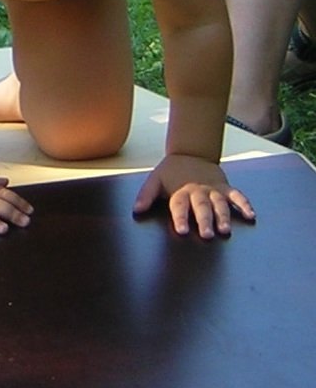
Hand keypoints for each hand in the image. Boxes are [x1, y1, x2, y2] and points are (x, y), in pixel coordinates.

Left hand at [132, 153, 255, 237]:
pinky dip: (244, 204)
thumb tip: (136, 211)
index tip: (182, 231)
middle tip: (208, 235)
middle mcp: (198, 191)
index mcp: (180, 191)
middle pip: (202, 207)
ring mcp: (213, 189)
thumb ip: (146, 195)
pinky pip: (237, 195)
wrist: (191, 152)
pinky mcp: (225, 187)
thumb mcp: (155, 180)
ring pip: (220, 204)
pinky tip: (251, 216)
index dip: (180, 218)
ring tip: (226, 230)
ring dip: (224, 216)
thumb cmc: (172, 171)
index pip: (179, 206)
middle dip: (205, 221)